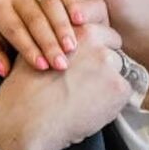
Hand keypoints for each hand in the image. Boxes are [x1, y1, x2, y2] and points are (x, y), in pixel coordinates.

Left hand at [0, 0, 110, 75]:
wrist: (9, 7)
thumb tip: (5, 69)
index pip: (14, 28)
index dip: (28, 48)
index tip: (42, 67)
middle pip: (34, 18)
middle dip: (49, 43)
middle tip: (61, 64)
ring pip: (52, 5)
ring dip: (63, 27)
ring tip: (72, 48)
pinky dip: (75, 6)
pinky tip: (82, 22)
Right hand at [0, 18, 131, 149]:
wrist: (26, 120)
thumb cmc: (25, 92)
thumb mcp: (37, 51)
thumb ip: (59, 42)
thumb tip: (70, 45)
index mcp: (77, 29)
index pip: (103, 32)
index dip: (96, 49)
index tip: (89, 62)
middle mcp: (96, 42)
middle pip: (114, 50)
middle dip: (105, 65)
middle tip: (87, 84)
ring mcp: (108, 64)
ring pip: (119, 73)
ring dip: (108, 85)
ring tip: (84, 100)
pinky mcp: (118, 87)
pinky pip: (124, 95)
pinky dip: (111, 105)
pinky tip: (89, 110)